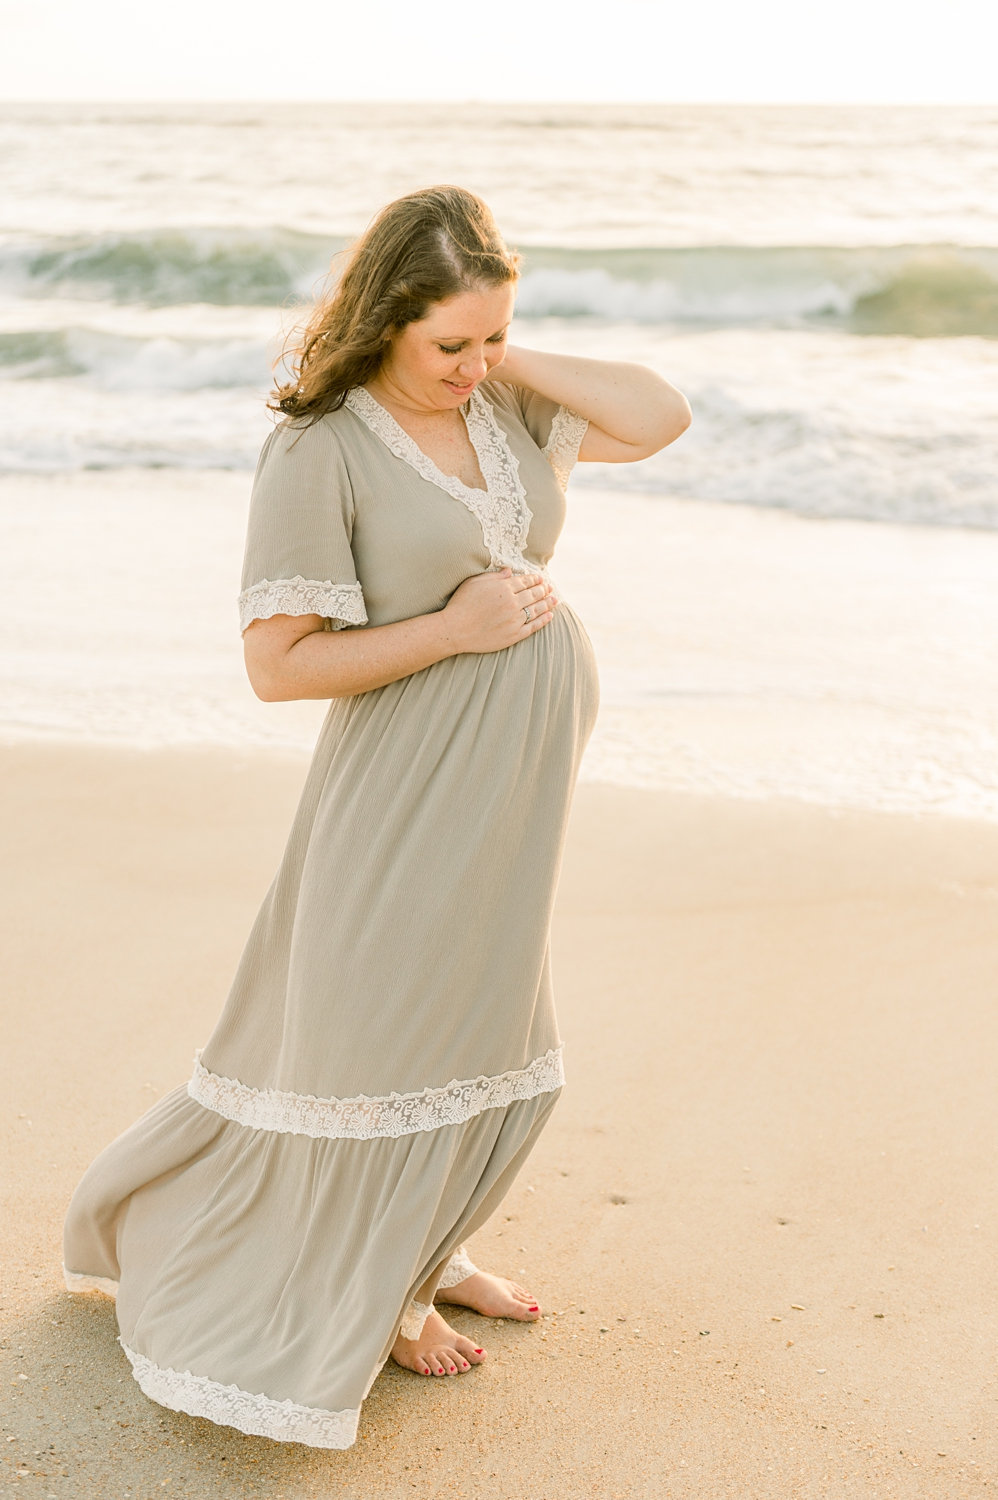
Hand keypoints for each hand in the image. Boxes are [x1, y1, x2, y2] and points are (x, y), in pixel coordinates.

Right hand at [443, 568, 557, 653]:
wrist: (455, 630)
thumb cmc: (461, 604)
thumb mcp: (474, 582)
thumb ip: (494, 576)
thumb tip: (510, 571)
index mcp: (504, 588)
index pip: (525, 582)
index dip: (535, 579)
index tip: (541, 578)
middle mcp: (512, 602)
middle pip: (534, 594)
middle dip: (544, 589)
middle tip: (550, 587)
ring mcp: (515, 619)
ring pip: (537, 609)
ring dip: (548, 603)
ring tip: (555, 599)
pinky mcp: (514, 635)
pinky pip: (533, 626)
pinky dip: (543, 620)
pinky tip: (550, 615)